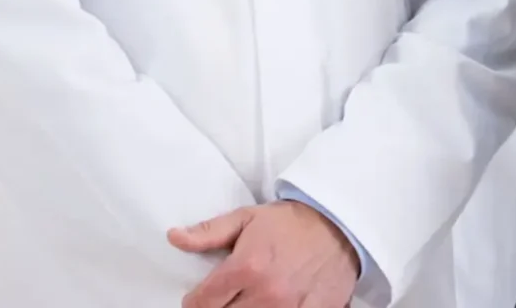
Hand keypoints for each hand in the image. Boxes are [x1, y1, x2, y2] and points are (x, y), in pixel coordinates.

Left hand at [168, 200, 359, 307]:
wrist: (342, 223)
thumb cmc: (292, 221)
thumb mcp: (247, 218)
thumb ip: (208, 232)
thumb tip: (174, 237)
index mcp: (245, 267)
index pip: (201, 303)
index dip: (195, 302)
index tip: (200, 298)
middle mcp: (265, 292)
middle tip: (228, 297)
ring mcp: (289, 307)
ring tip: (250, 300)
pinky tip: (275, 306)